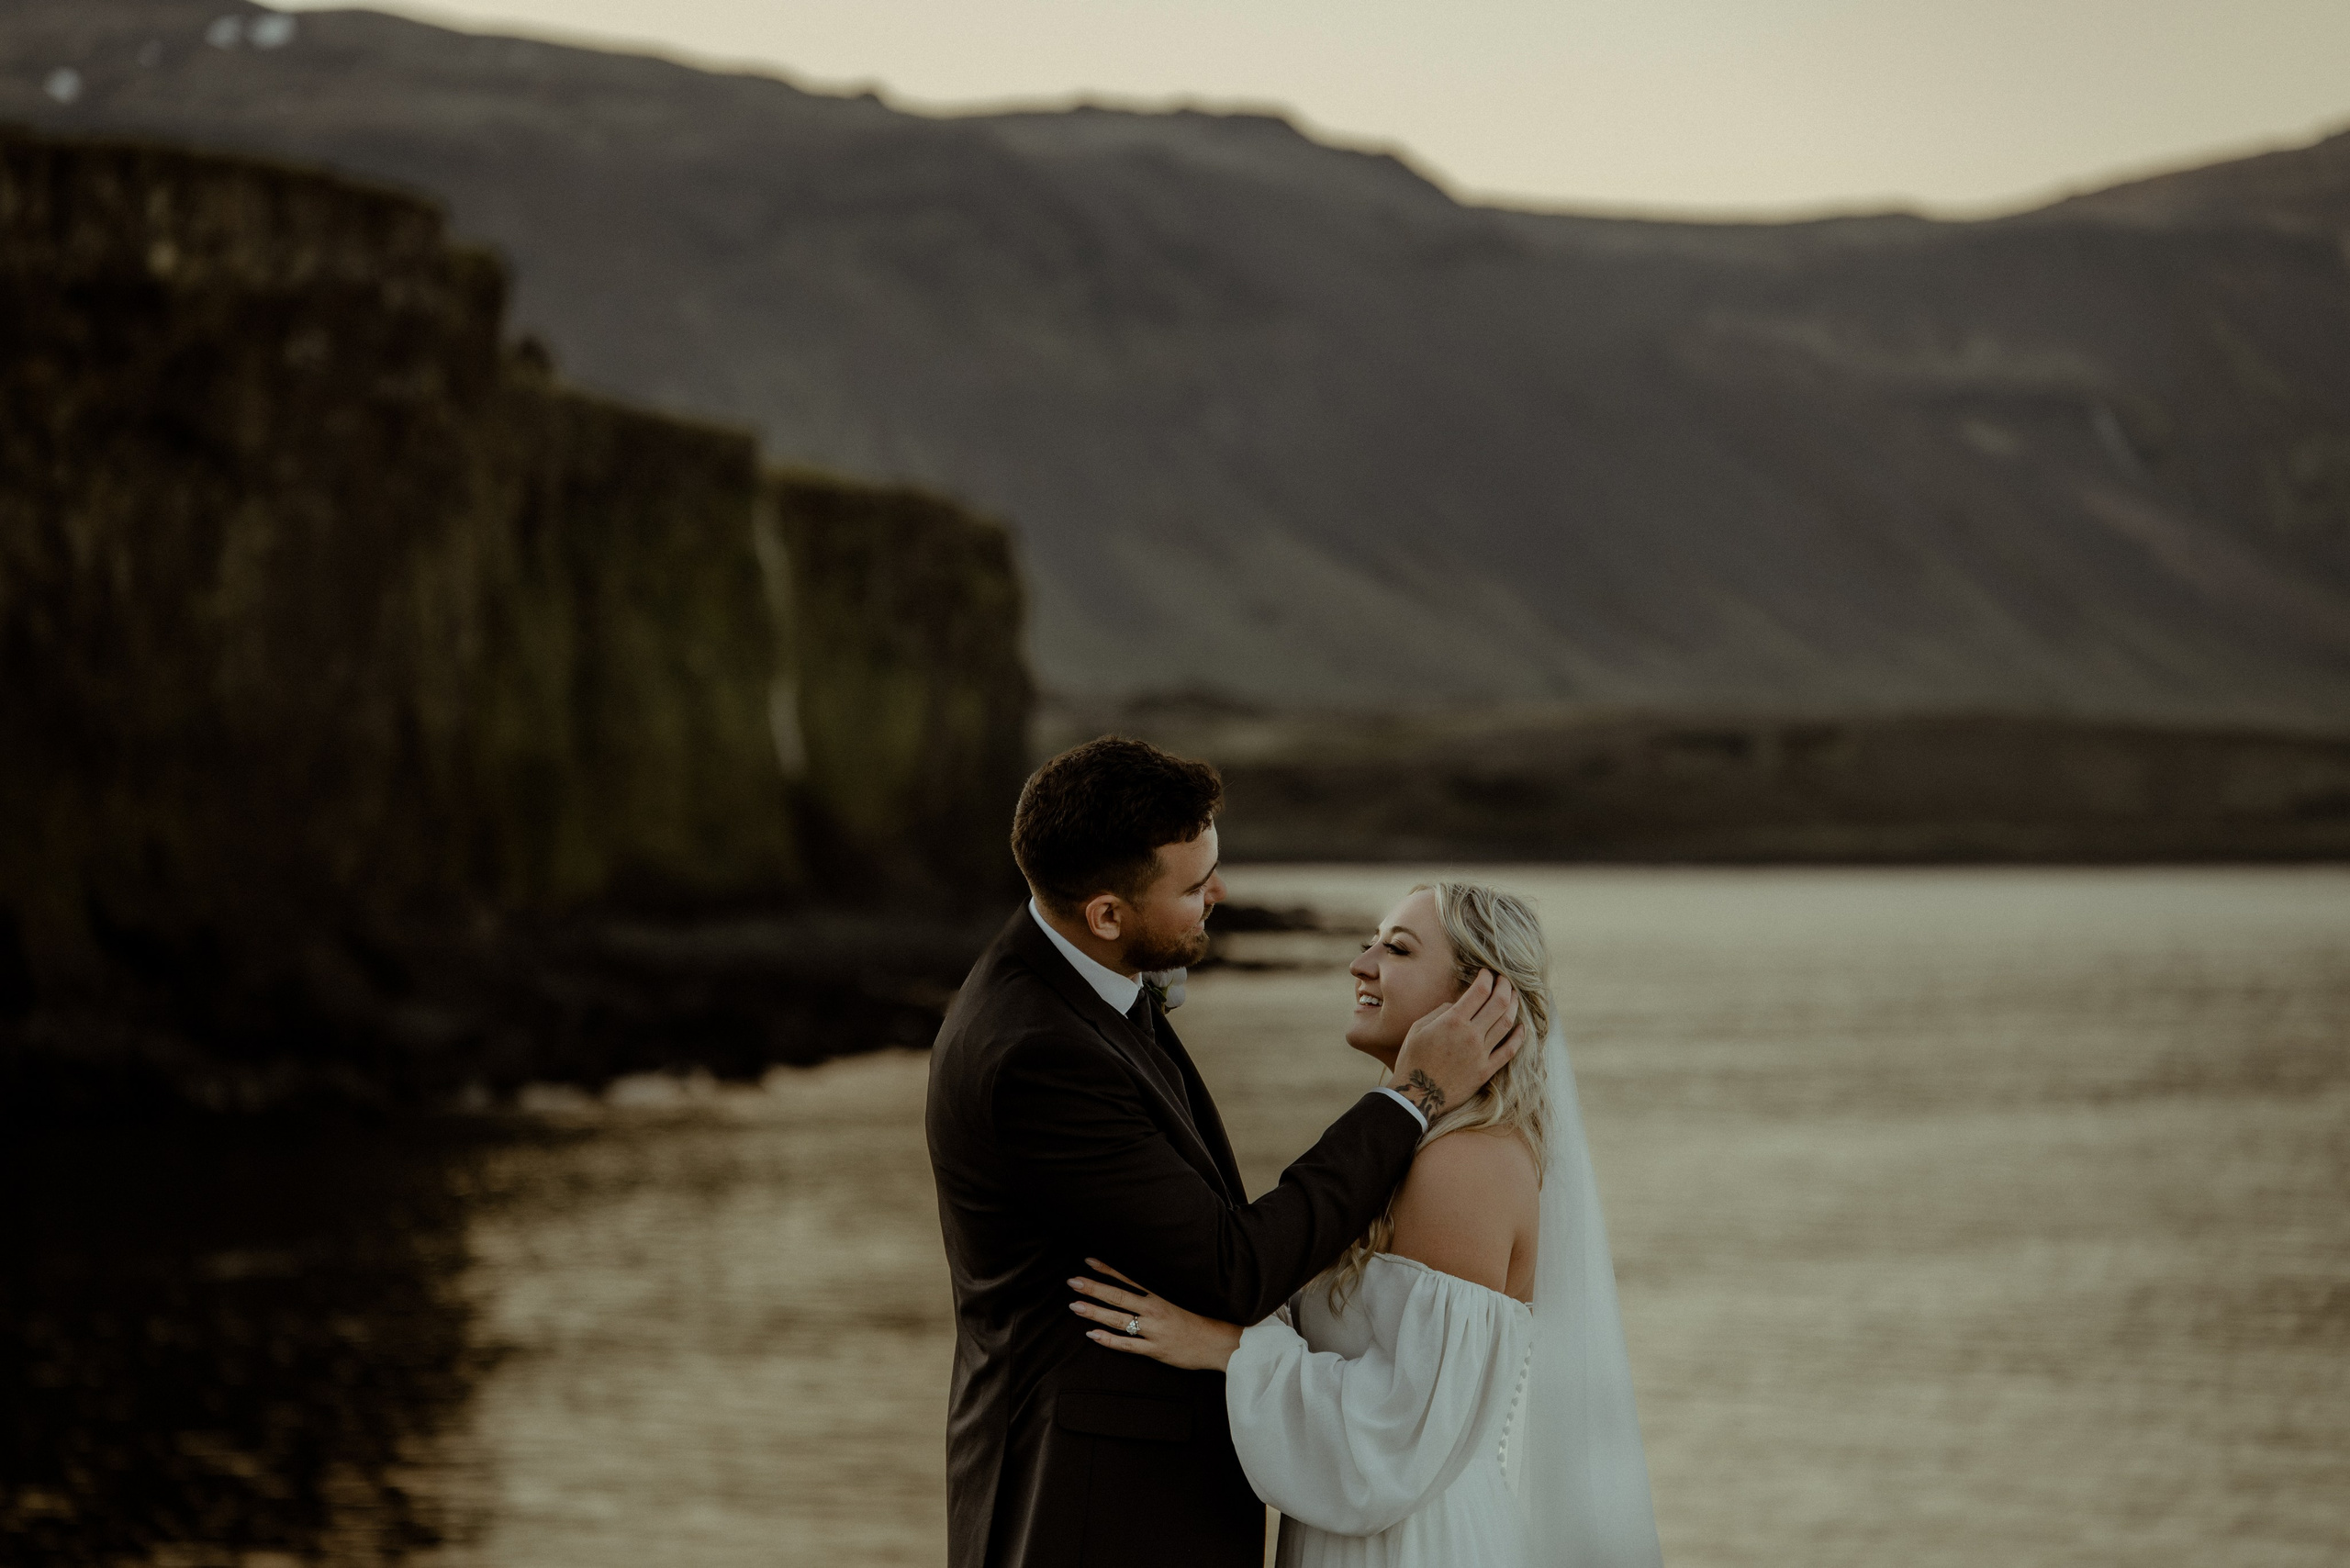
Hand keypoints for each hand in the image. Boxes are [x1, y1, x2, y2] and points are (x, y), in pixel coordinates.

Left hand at [1069, 1259, 1242, 1371]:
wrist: (1224, 1342)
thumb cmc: (1208, 1317)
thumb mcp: (1188, 1294)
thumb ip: (1167, 1286)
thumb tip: (1146, 1275)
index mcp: (1162, 1293)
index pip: (1129, 1277)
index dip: (1107, 1268)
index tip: (1088, 1260)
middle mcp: (1155, 1309)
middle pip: (1118, 1296)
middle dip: (1093, 1288)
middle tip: (1072, 1282)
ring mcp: (1154, 1331)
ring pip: (1118, 1319)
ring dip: (1094, 1312)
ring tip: (1074, 1306)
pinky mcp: (1156, 1350)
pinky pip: (1127, 1345)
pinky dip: (1108, 1340)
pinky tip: (1092, 1335)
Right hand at [1387, 969, 1524, 1119]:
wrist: (1417, 1096)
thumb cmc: (1412, 1060)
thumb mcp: (1418, 1029)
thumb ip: (1440, 1012)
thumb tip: (1458, 1005)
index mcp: (1452, 1021)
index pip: (1479, 991)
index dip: (1487, 978)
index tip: (1487, 973)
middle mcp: (1471, 1035)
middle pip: (1498, 1003)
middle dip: (1505, 986)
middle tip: (1505, 980)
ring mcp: (1481, 1053)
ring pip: (1507, 1023)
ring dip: (1513, 1006)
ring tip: (1514, 997)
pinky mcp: (1486, 1071)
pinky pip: (1509, 1051)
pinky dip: (1519, 1037)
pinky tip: (1523, 1027)